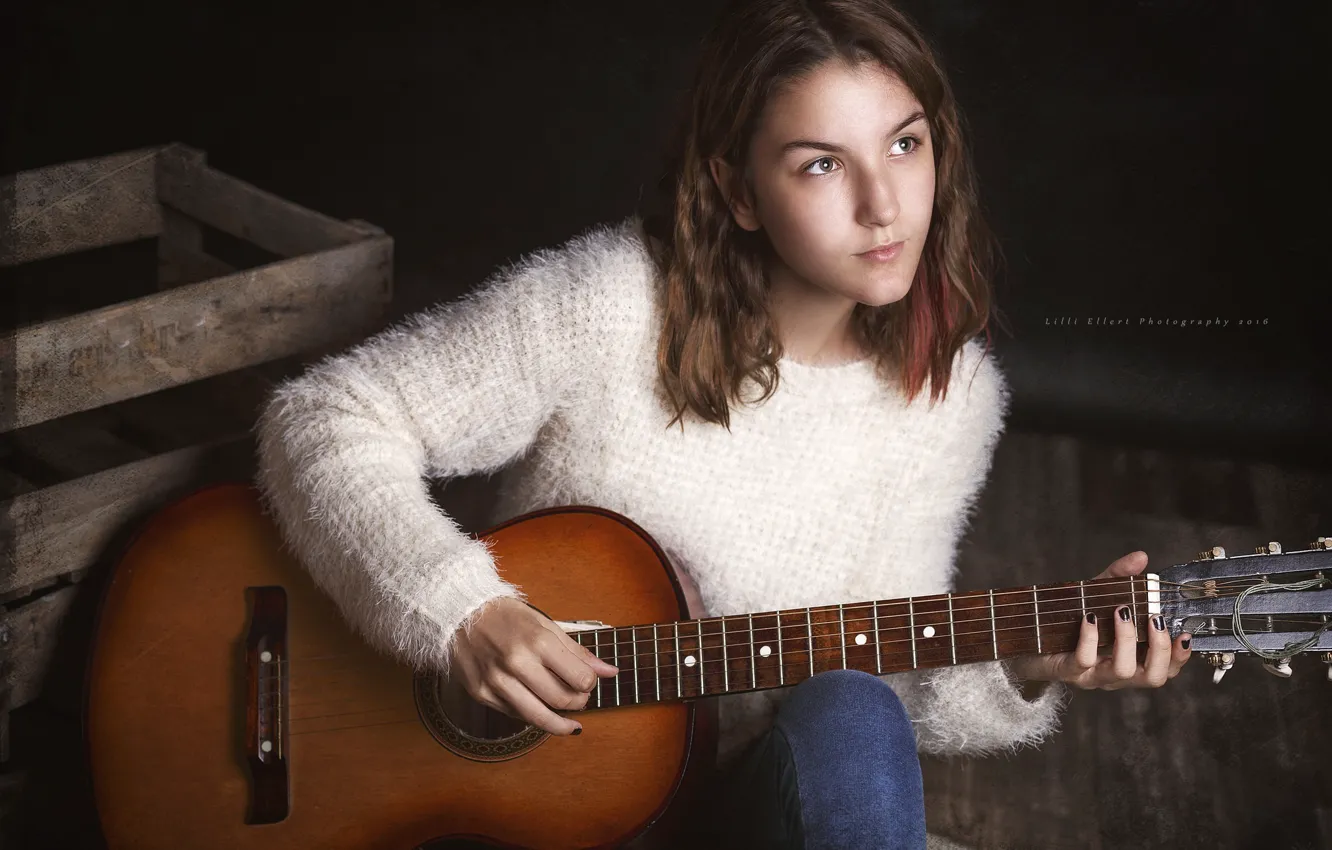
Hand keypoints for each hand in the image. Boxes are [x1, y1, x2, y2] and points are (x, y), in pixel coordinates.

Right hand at [450, 597, 619, 734]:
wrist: (459, 612)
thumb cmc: (507, 616)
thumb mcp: (546, 625)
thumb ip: (578, 652)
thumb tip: (610, 672)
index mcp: (538, 641)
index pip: (580, 679)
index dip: (590, 684)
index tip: (588, 681)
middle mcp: (517, 663)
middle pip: (562, 700)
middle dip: (579, 703)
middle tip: (579, 698)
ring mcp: (497, 681)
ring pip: (538, 717)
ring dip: (560, 722)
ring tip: (570, 721)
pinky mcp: (481, 694)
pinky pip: (515, 715)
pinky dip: (532, 714)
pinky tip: (538, 706)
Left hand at [1007, 551, 1192, 690]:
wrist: (1024, 642)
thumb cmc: (1068, 622)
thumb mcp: (1096, 596)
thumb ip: (1119, 578)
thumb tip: (1141, 558)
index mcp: (1130, 660)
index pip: (1166, 669)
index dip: (1180, 656)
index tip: (1185, 633)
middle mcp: (1114, 674)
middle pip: (1153, 677)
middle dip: (1160, 648)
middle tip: (1154, 619)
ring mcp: (1091, 676)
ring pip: (1123, 671)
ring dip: (1127, 640)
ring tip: (1122, 612)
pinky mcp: (1066, 671)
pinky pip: (1084, 660)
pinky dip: (1090, 638)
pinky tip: (1090, 617)